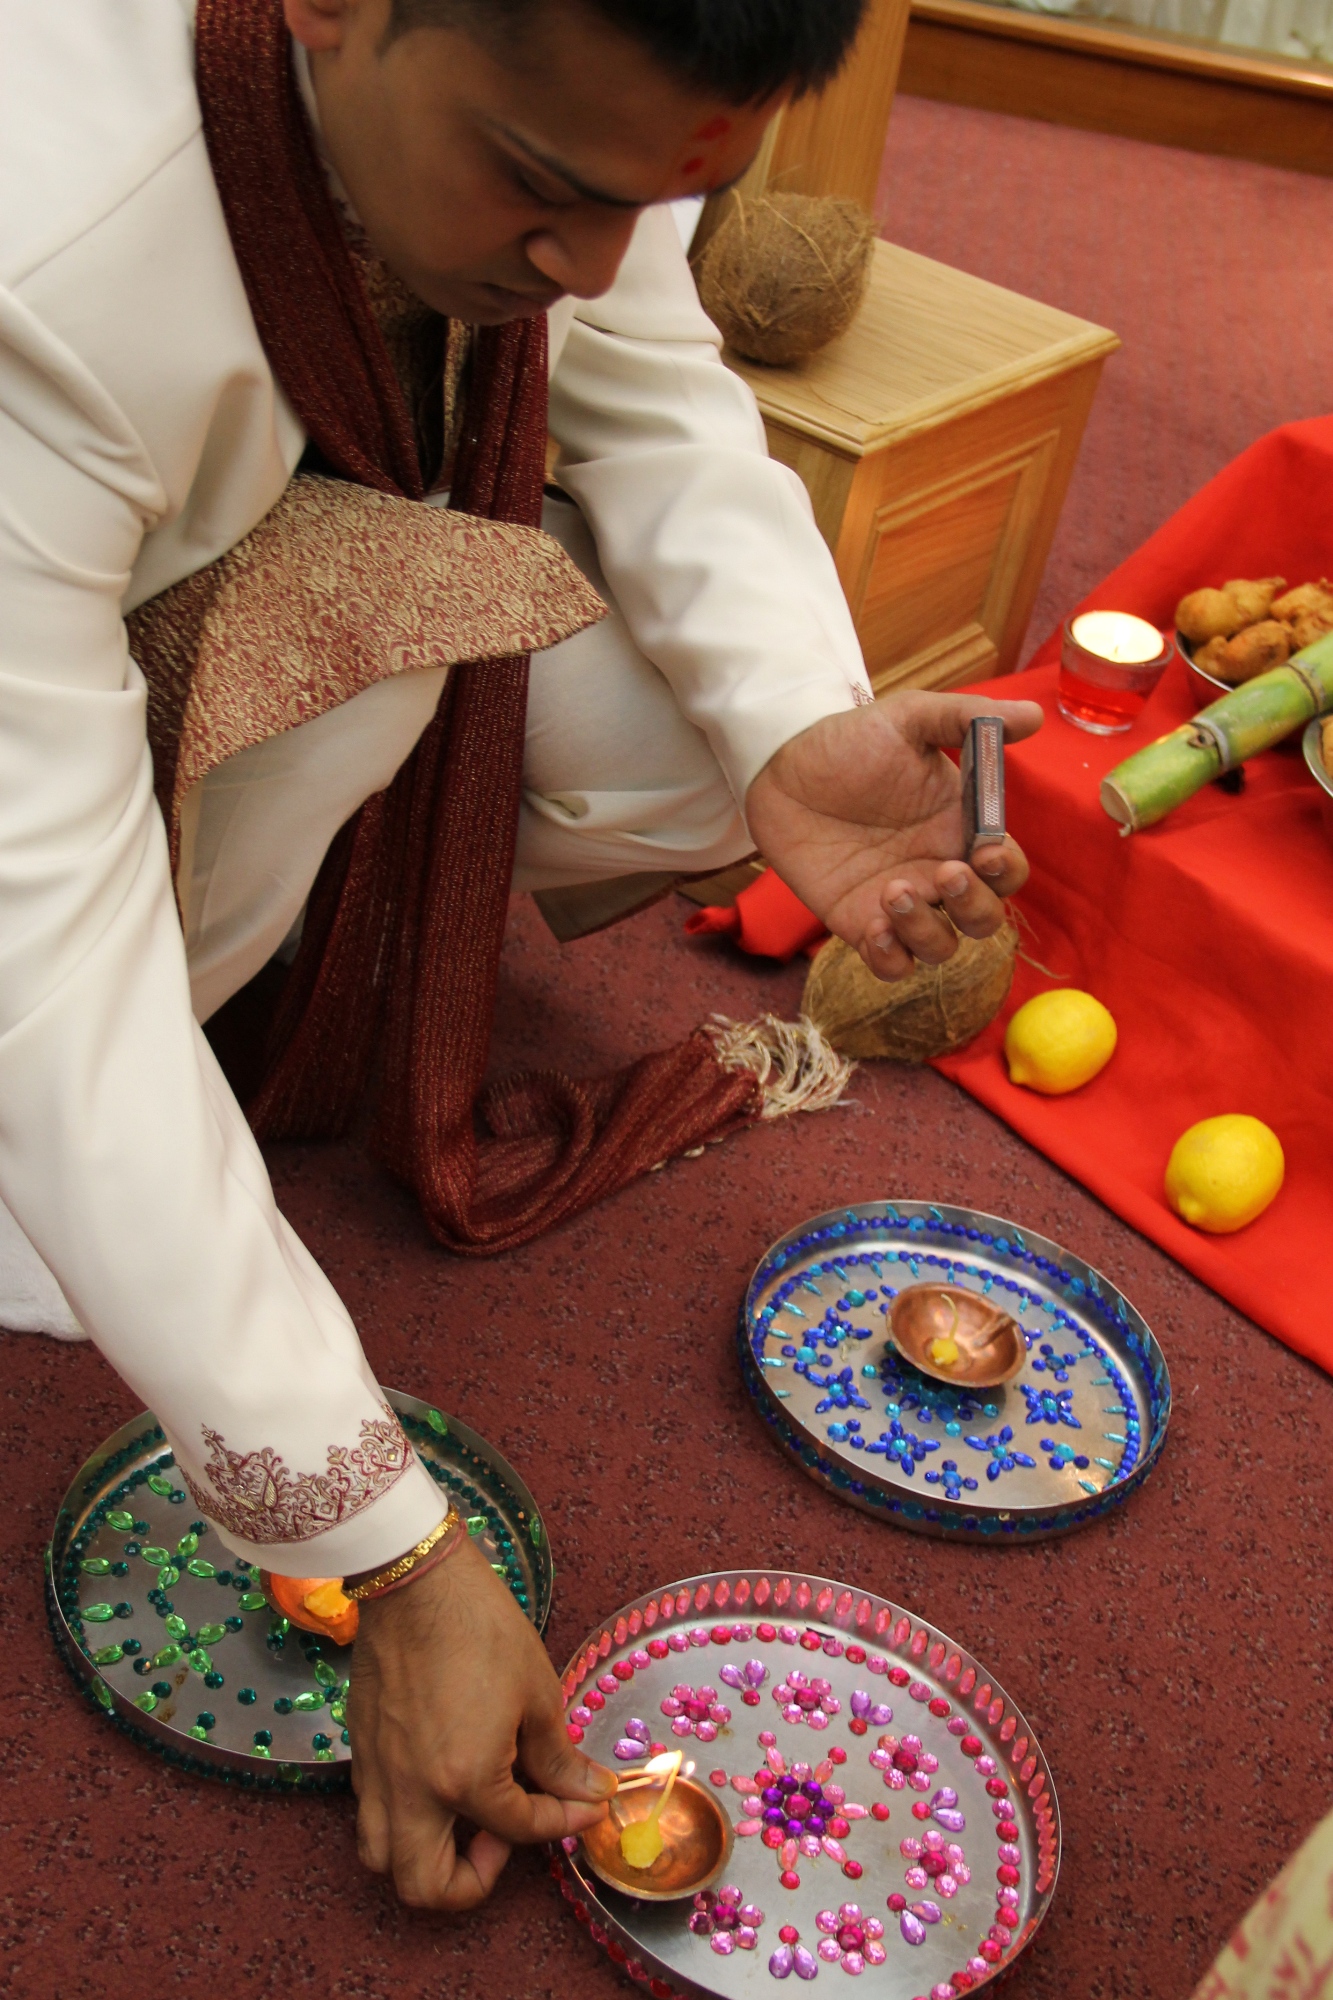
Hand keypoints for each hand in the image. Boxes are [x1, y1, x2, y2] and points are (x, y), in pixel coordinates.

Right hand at [348, 1532, 614, 1908]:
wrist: (415, 1580)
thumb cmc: (480, 1627)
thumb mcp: (536, 1692)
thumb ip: (559, 1757)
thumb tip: (590, 1792)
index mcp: (463, 1779)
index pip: (519, 1830)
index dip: (564, 1820)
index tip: (587, 1805)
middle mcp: (411, 1791)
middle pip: (424, 1887)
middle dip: (470, 1883)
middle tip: (503, 1841)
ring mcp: (377, 1773)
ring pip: (383, 1858)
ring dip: (425, 1859)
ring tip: (466, 1821)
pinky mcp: (361, 1749)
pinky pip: (372, 1813)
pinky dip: (404, 1819)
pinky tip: (440, 1782)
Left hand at [744, 691, 1042, 980]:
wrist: (782, 763)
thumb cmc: (852, 740)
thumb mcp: (910, 718)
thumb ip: (966, 717)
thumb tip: (1033, 715)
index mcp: (961, 831)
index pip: (1006, 869)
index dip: (1005, 870)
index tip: (985, 853)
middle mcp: (936, 873)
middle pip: (983, 919)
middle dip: (973, 906)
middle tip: (942, 873)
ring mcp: (899, 902)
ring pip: (939, 947)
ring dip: (926, 932)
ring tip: (892, 891)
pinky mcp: (858, 922)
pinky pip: (890, 963)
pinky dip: (891, 959)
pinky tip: (874, 928)